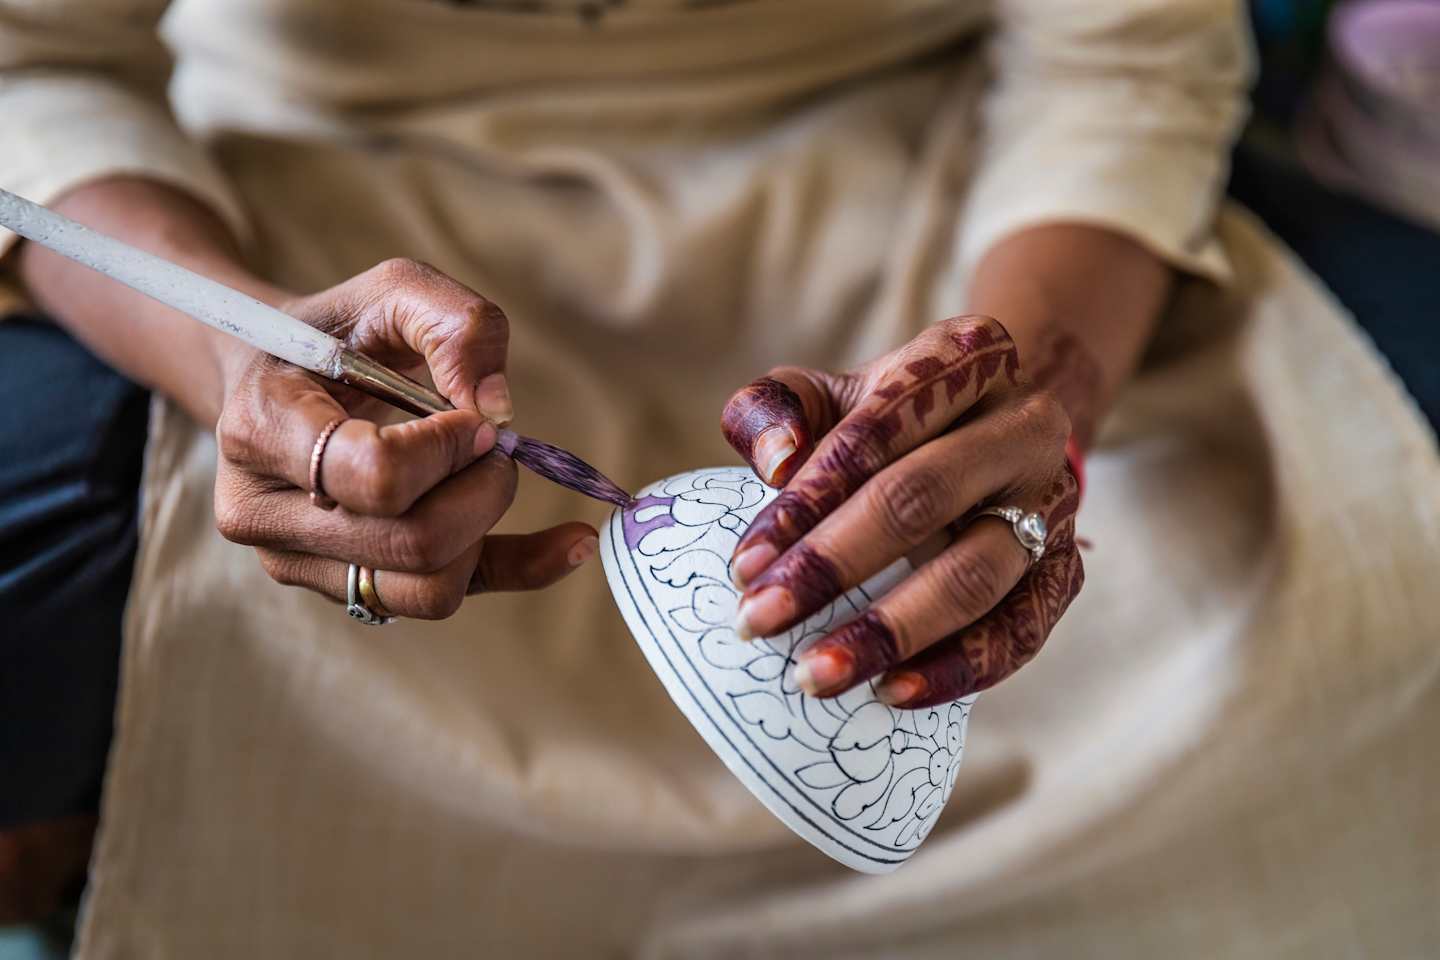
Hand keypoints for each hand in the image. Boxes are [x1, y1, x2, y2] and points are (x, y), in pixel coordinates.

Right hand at [212, 258, 596, 617]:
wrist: (277, 379)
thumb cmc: (336, 333)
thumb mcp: (390, 291)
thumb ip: (454, 323)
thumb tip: (498, 405)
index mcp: (261, 430)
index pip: (377, 477)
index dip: (449, 448)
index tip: (471, 415)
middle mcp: (267, 515)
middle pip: (416, 541)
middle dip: (482, 487)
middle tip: (489, 442)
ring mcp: (303, 564)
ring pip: (430, 587)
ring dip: (486, 526)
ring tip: (482, 472)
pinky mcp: (351, 588)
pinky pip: (446, 600)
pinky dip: (522, 570)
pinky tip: (570, 541)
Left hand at [720, 316, 1082, 708]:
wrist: (992, 435)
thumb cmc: (888, 418)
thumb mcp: (828, 393)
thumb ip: (777, 406)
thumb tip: (774, 459)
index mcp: (965, 359)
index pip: (879, 425)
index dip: (808, 496)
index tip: (745, 564)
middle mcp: (1023, 426)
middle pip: (923, 495)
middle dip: (831, 564)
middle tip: (758, 622)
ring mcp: (1052, 502)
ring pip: (976, 573)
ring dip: (890, 631)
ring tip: (815, 676)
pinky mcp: (1066, 570)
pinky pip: (1020, 631)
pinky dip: (955, 669)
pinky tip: (890, 694)